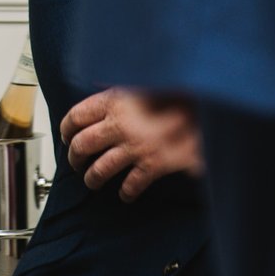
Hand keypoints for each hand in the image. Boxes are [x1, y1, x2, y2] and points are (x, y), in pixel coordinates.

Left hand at [61, 88, 200, 202]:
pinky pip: (132, 184)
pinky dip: (126, 192)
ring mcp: (135, 146)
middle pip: (82, 145)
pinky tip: (126, 195)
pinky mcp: (153, 164)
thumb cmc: (178, 90)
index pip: (76, 116)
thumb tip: (103, 90)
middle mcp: (120, 124)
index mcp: (114, 100)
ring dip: (92, 178)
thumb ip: (123, 89)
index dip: (66, 128)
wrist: (208, 105)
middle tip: (75, 162)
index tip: (65, 136)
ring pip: (100, 169)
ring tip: (92, 182)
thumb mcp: (144, 80)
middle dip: (74, 157)